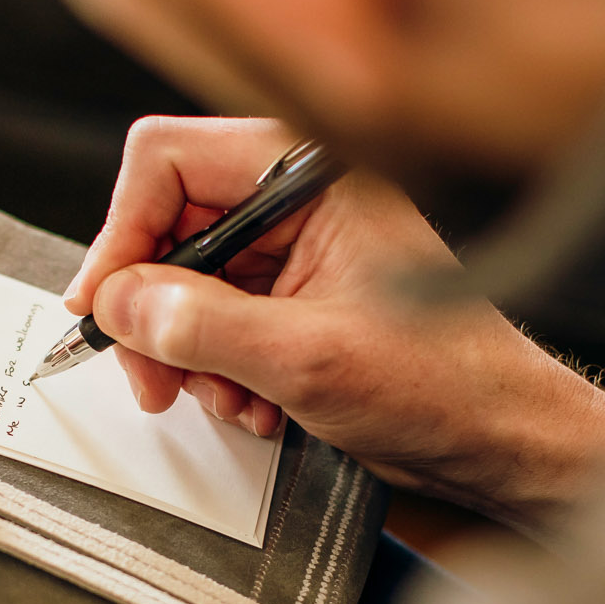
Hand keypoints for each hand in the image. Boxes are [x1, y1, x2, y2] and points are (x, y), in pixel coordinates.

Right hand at [68, 117, 604, 532]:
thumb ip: (198, 323)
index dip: (122, 233)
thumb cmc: (445, 385)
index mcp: (311, 171)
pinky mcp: (295, 299)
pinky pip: (216, 321)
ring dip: (190, 355)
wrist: (501, 442)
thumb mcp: (302, 357)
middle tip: (153, 379)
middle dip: (154, 313)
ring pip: (184, 284)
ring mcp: (296, 250)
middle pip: (167, 228)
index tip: (103, 305)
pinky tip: (257, 408)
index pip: (168, 161)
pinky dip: (219, 371)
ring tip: (232, 402)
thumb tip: (117, 301)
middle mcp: (298, 199)